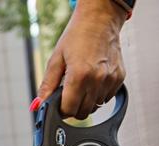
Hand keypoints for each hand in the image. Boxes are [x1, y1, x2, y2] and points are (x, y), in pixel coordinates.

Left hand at [38, 1, 126, 119]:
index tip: (59, 104)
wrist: (100, 19)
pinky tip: (93, 79)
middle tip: (69, 94)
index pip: (69, 110)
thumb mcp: (56, 59)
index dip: (61, 110)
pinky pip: (107, 98)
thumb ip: (47, 85)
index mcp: (79, 75)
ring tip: (82, 83)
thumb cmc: (77, 36)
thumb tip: (39, 104)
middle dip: (73, 107)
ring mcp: (110, 79)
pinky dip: (99, 94)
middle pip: (83, 112)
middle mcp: (97, 79)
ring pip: (95, 107)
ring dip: (87, 101)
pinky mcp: (119, 78)